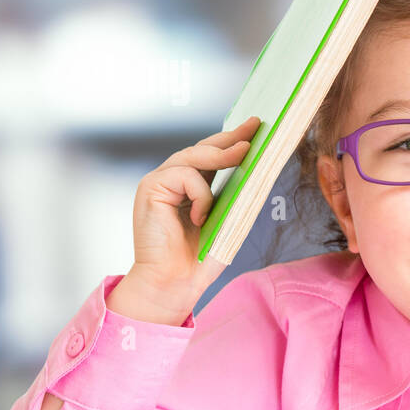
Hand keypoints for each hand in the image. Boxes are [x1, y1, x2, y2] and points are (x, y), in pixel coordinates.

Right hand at [120, 115, 259, 318]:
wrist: (174, 283)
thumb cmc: (199, 257)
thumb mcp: (226, 217)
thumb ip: (234, 192)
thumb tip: (259, 166)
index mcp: (188, 187)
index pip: (211, 156)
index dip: (232, 140)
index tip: (255, 126)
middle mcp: (170, 180)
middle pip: (201, 148)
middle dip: (230, 136)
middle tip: (254, 126)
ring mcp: (158, 182)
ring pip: (193, 156)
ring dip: (222, 155)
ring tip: (246, 151)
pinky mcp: (150, 188)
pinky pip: (185, 176)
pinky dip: (201, 195)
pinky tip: (203, 217)